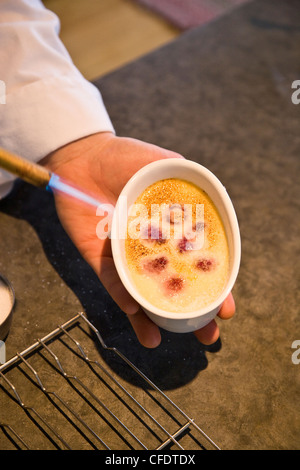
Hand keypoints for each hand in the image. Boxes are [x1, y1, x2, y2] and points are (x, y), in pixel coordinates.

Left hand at [41, 132, 234, 347]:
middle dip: (189, 315)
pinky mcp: (100, 259)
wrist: (84, 157)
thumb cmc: (125, 158)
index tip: (225, 308)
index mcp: (172, 233)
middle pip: (174, 288)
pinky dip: (122, 296)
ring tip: (163, 340)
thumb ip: (189, 185)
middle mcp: (153, 250)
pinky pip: (112, 282)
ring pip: (142, 295)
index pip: (197, 267)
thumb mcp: (165, 166)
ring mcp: (127, 258)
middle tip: (206, 336)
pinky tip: (135, 310)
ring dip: (153, 319)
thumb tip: (216, 204)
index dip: (213, 288)